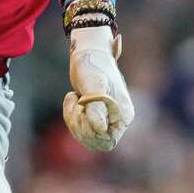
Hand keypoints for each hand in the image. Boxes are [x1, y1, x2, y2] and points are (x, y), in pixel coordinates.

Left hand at [63, 25, 133, 150]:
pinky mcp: (94, 114)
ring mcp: (106, 117)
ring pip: (86, 136)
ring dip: (73, 119)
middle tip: (75, 101)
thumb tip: (100, 130)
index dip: (90, 132)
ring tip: (72, 97)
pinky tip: (72, 96)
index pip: (108, 140)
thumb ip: (96, 107)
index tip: (82, 111)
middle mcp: (117, 119)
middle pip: (96, 141)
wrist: (86, 52)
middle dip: (79, 124)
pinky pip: (80, 127)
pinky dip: (71, 115)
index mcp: (123, 113)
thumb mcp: (93, 85)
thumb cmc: (92, 65)